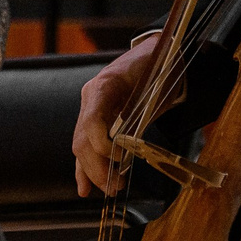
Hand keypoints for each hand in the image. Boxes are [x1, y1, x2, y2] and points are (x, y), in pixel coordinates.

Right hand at [73, 34, 160, 197]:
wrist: (156, 51)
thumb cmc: (158, 64)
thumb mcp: (156, 81)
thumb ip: (144, 110)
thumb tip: (133, 143)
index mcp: (103, 85)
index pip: (91, 121)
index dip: (101, 144)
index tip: (119, 159)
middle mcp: (90, 98)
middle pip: (83, 140)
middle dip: (98, 167)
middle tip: (117, 185)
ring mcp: (89, 108)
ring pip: (81, 147)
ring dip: (94, 171)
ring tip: (111, 188)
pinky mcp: (95, 119)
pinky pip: (86, 146)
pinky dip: (85, 168)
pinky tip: (84, 188)